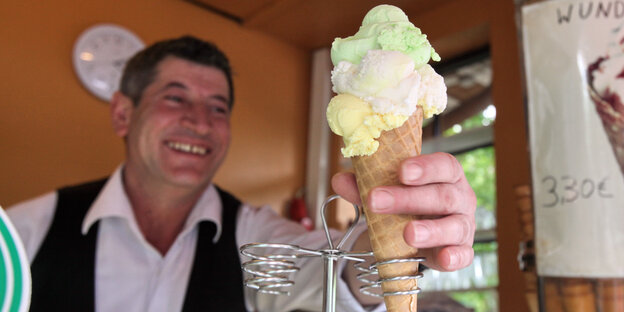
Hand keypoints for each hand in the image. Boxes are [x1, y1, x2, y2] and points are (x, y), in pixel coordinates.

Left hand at [332, 152, 475, 271]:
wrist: (418, 231)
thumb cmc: (407, 203)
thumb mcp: (388, 189)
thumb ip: (365, 185)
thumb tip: (339, 180)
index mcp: (446, 174)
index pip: (443, 165)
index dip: (425, 167)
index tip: (401, 171)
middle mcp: (460, 197)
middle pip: (442, 196)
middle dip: (408, 199)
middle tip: (377, 201)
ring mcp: (464, 225)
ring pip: (454, 226)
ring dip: (430, 230)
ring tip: (408, 233)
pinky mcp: (462, 250)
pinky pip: (463, 255)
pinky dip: (453, 257)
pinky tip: (442, 258)